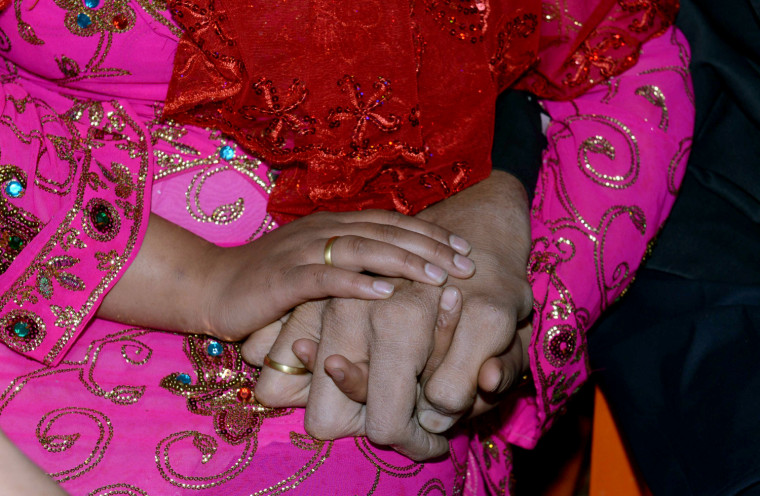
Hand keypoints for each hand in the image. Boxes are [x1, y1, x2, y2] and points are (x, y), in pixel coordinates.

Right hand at [246, 171, 532, 458]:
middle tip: (466, 264)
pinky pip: (324, 278)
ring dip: (402, 261)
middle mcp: (320, 230)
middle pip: (384, 231)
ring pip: (361, 249)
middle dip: (429, 246)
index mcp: (331, 225)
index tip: (463, 248)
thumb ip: (348, 261)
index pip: (390, 222)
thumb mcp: (313, 264)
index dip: (429, 232)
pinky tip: (384, 293)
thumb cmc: (266, 281)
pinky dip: (356, 284)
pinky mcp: (281, 279)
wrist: (209, 286)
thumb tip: (394, 273)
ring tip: (437, 276)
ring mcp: (300, 252)